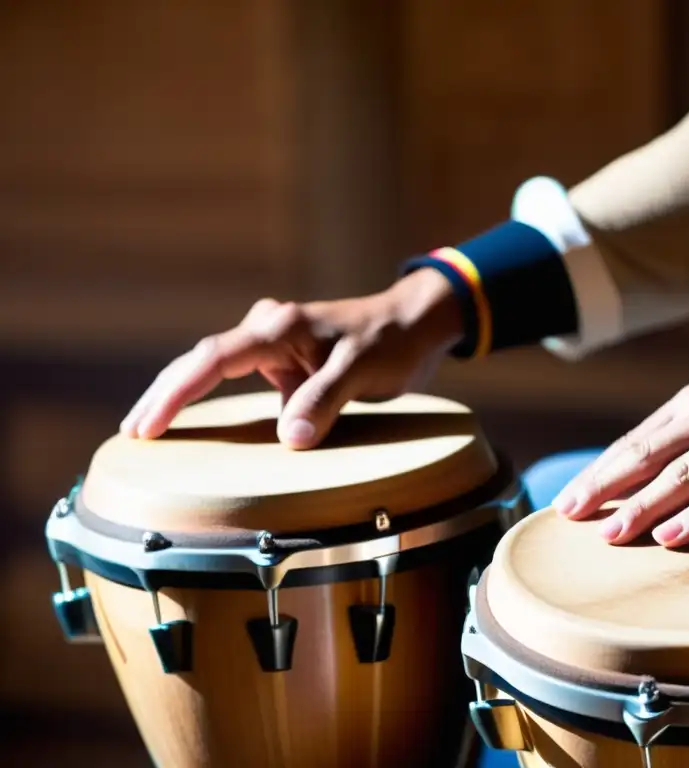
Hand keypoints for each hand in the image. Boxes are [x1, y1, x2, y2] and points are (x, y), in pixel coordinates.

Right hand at [120, 268, 461, 448]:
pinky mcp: (285, 360)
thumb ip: (327, 399)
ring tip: (147, 431)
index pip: (212, 359)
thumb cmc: (393, 342)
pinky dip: (213, 399)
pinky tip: (197, 425)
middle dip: (164, 395)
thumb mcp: (363, 370)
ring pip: (214, 369)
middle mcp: (268, 329)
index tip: (148, 425)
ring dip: (181, 395)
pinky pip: (237, 379)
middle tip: (132, 432)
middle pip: (201, 360)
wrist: (416, 324)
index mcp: (278, 327)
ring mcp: (274, 343)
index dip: (177, 392)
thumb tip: (291, 439)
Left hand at [552, 354, 688, 546]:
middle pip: (643, 454)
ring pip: (680, 473)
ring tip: (610, 535)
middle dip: (602, 487)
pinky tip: (672, 537)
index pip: (634, 441)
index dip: (599, 471)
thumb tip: (659, 475)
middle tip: (566, 516)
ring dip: (642, 505)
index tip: (568, 498)